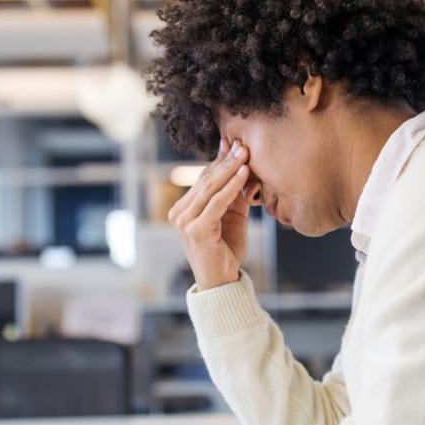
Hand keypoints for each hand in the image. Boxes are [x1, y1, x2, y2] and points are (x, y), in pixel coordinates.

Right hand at [168, 136, 256, 289]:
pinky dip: (232, 186)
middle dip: (226, 160)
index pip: (203, 179)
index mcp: (183, 209)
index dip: (219, 160)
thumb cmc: (226, 250)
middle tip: (242, 144)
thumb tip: (245, 166)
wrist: (222, 281)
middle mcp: (179, 213)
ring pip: (211, 187)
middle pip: (206, 179)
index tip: (233, 143)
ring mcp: (185, 221)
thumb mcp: (232, 217)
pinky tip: (244, 173)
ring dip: (230, 168)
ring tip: (245, 153)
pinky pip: (217, 202)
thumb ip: (236, 194)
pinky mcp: (196, 229)